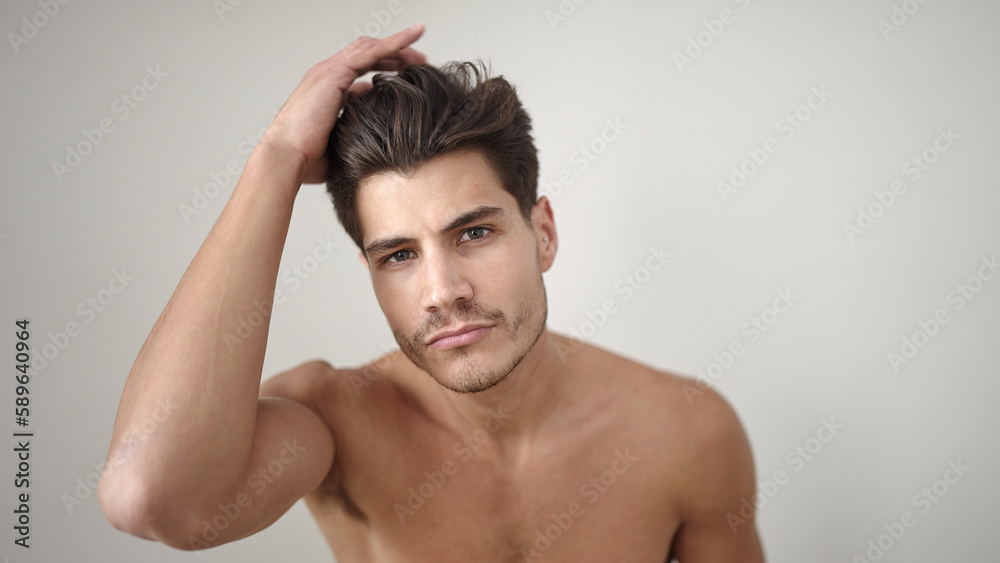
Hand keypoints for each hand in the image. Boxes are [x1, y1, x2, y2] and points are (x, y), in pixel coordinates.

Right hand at [259, 24, 427, 184]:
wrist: (287, 158)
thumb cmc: (307, 158)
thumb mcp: (340, 139)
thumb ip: (355, 127)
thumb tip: (374, 125)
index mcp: (326, 88)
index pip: (358, 67)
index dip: (383, 65)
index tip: (405, 73)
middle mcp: (327, 74)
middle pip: (366, 53)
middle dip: (394, 54)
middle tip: (420, 61)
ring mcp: (329, 71)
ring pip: (370, 48)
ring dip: (399, 46)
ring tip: (422, 53)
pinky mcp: (336, 74)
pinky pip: (372, 51)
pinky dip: (396, 41)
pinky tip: (414, 36)